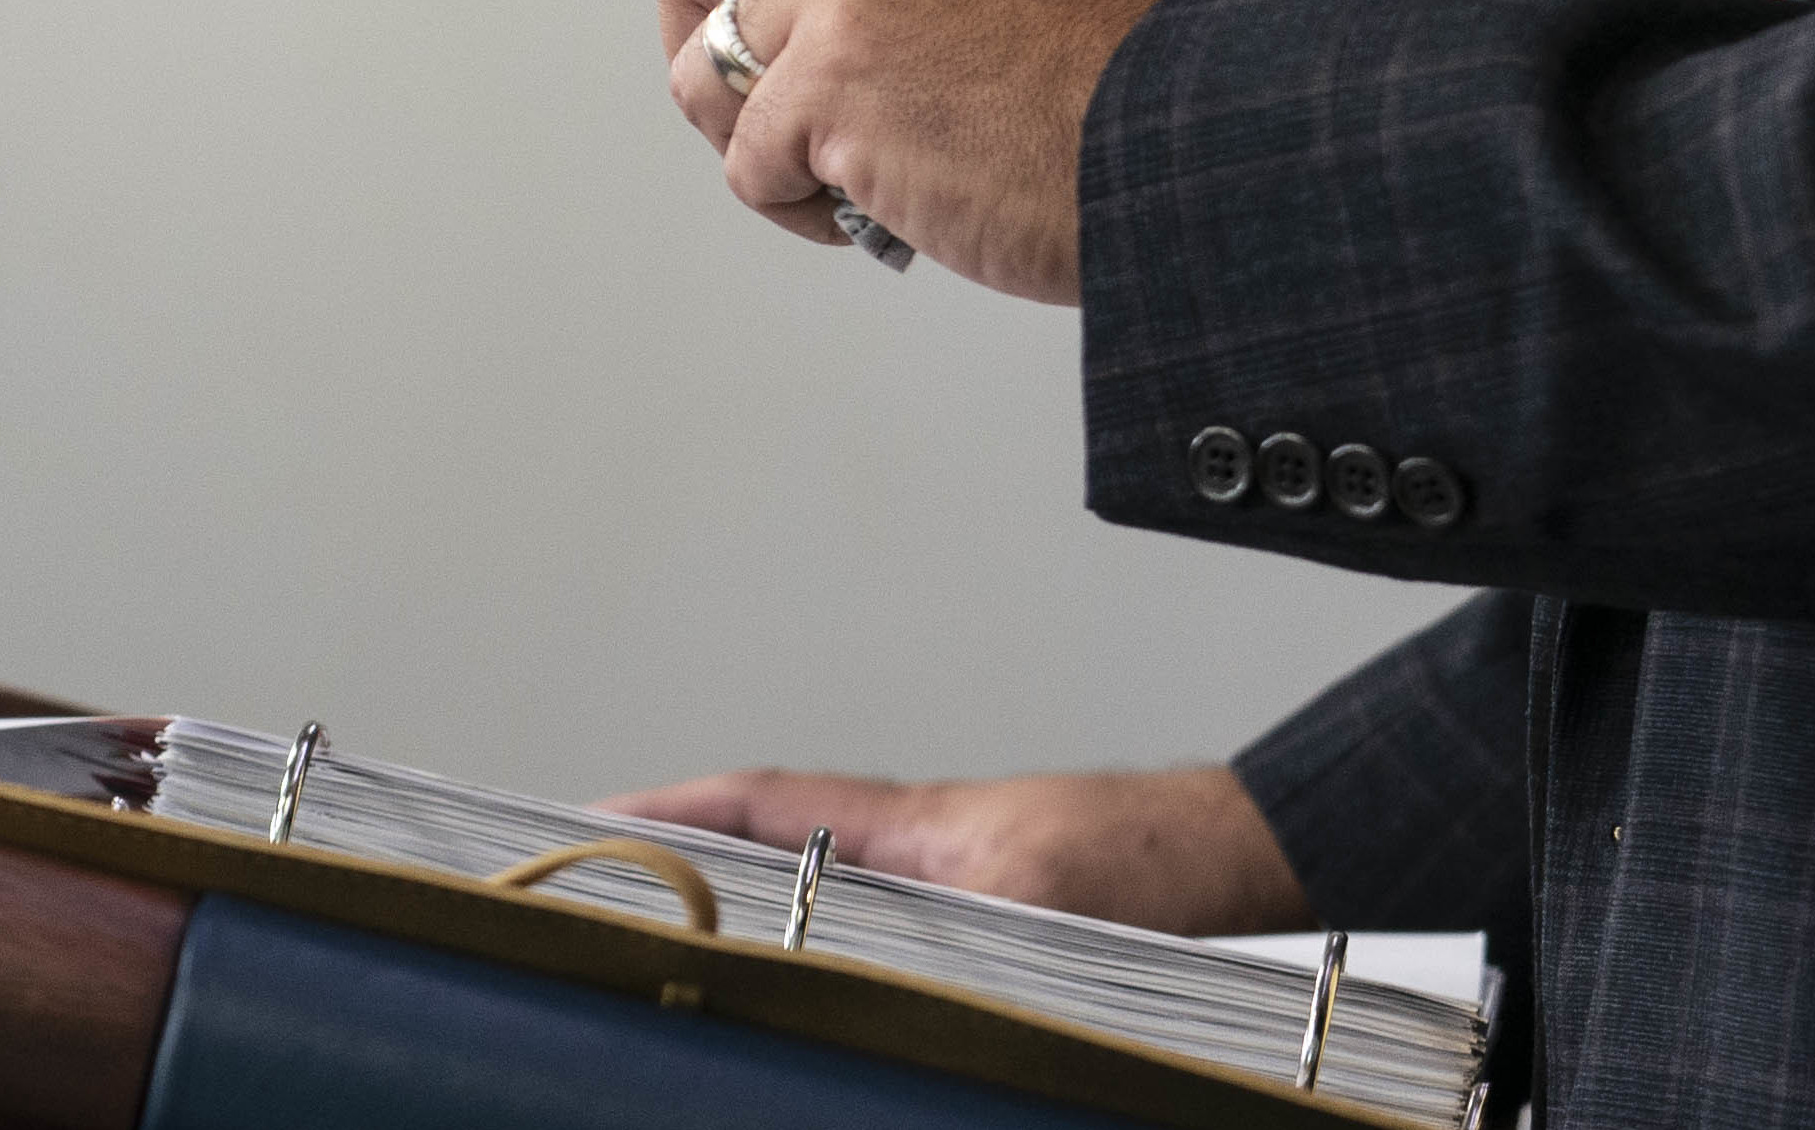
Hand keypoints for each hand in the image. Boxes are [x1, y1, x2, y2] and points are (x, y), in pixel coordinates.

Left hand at [508, 0, 1178, 304]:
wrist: (1187, 149)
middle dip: (707, 49)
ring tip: (868, 168)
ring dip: (764, 146)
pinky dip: (798, 207)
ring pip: (706, 75)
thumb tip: (777, 39)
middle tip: (781, 118)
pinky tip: (887, 204)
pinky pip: (748, 162)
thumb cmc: (1110, 80)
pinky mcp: (829, 82)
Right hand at [595, 761, 1309, 936]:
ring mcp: (936, 895)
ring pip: (810, 910)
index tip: (581, 823)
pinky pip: (865, 950)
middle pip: (763, 855)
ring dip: (743, 925)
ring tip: (668, 963)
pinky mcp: (973, 940)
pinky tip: (793, 1010)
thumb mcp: (1021, 896)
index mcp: (902, 823)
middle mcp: (907, 853)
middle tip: (593, 904)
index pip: (755, 803)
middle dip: (676, 868)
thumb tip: (859, 964)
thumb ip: (937, 932)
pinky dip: (813, 968)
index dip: (662, 810)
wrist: (1233, 863)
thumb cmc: (1144, 862)